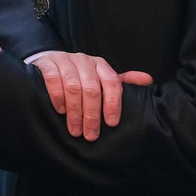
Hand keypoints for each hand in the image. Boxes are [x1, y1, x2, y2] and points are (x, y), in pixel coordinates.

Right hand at [27, 51, 152, 140]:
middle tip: (90, 135)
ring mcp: (64, 60)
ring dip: (75, 111)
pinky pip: (53, 79)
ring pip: (73, 86)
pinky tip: (60, 111)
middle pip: (91, 88)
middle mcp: (84, 60)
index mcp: (100, 65)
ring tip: (75, 130)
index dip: (113, 103)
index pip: (112, 82)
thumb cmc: (79, 76)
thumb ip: (121, 82)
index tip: (112, 123)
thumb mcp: (100, 79)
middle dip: (92, 114)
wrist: (49, 63)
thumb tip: (148, 80)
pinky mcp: (47, 63)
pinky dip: (57, 97)